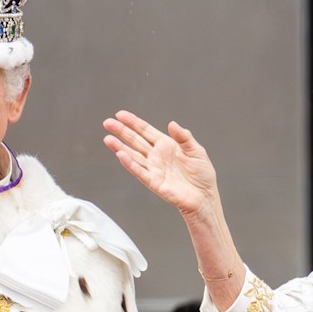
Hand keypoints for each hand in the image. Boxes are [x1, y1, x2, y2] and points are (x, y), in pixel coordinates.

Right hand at [103, 111, 218, 216]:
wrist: (205, 197)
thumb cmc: (202, 175)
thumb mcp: (196, 151)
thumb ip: (184, 137)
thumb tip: (172, 123)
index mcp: (166, 145)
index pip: (146, 131)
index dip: (133, 122)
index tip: (120, 114)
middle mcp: (157, 156)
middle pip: (135, 140)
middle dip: (121, 131)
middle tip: (107, 122)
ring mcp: (154, 169)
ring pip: (133, 155)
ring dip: (120, 147)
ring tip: (108, 138)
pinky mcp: (154, 182)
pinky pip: (140, 171)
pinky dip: (130, 163)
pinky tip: (121, 155)